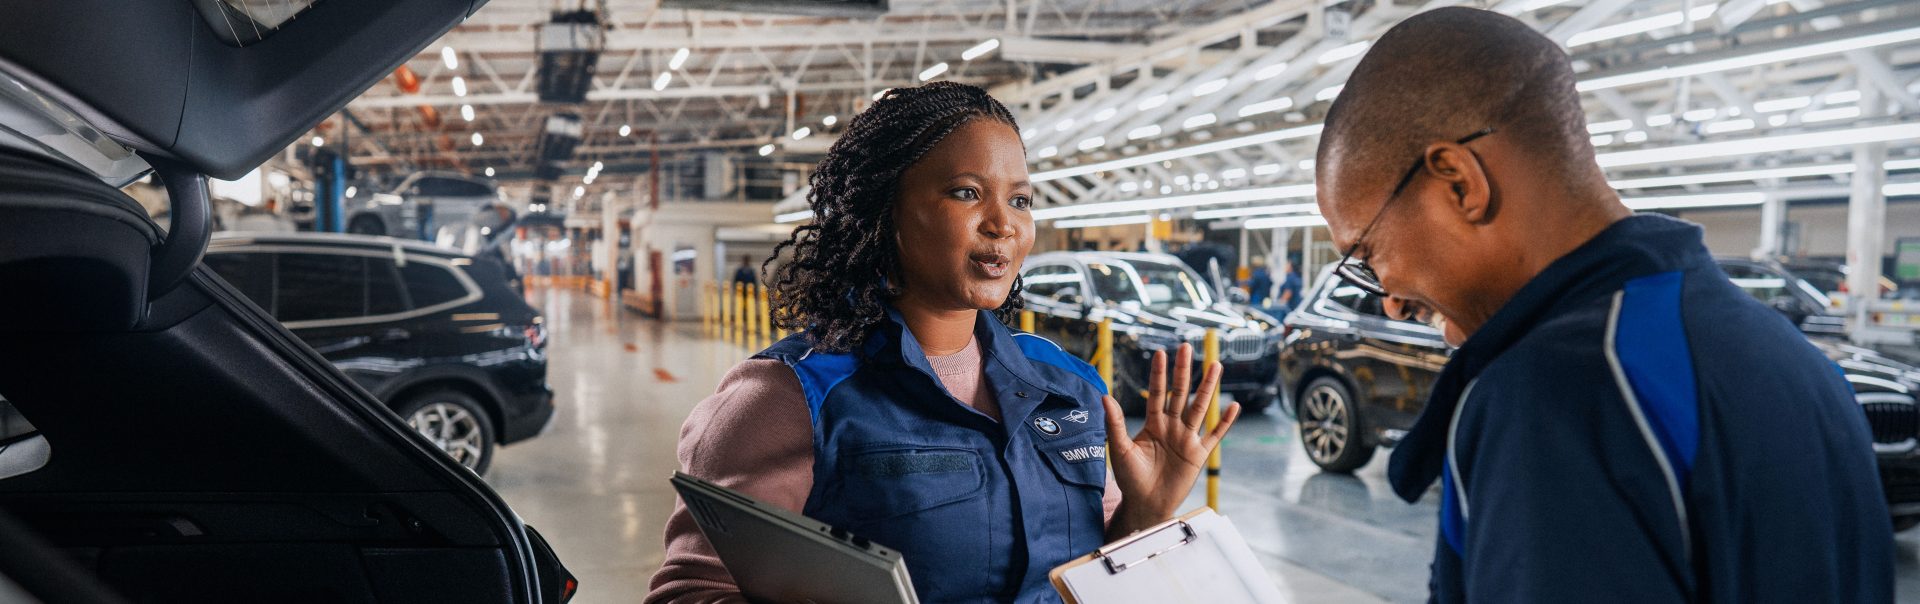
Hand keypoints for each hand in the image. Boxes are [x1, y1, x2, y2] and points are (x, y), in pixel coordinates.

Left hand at [1102, 343, 1241, 536]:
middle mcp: (1172, 426)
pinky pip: (1214, 436)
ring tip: (1216, 366)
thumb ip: (1114, 423)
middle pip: (1180, 394)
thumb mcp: (1119, 449)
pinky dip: (1224, 422)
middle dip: (1184, 371)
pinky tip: (1233, 406)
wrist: (1145, 504)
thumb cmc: (1130, 478)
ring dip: (1208, 388)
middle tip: (1187, 347)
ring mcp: (1186, 439)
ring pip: (1199, 408)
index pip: (1157, 393)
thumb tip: (1104, 397)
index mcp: (1153, 423)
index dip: (1160, 374)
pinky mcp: (1198, 455)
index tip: (1162, 353)